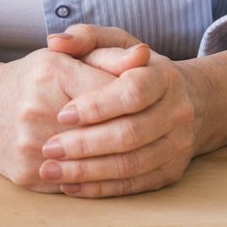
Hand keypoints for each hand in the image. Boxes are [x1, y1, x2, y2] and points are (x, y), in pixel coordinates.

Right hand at [0, 43, 150, 190]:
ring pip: (93, 164)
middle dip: (130, 134)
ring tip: (134, 157)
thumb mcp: (66, 58)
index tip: (147, 107)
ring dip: (117, 162)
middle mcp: (36, 108)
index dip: (135, 102)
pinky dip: (94, 182)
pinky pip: (74, 184)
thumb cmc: (31, 80)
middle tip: (148, 135)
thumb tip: (143, 55)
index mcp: (51, 72)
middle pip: (105, 131)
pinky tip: (107, 174)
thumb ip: (107, 56)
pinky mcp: (26, 174)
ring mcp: (29, 145)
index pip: (113, 91)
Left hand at [37, 25, 196, 196]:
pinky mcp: (171, 172)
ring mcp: (177, 145)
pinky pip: (134, 185)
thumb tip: (55, 42)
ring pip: (132, 165)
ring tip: (50, 170)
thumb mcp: (113, 44)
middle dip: (86, 143)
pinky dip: (100, 189)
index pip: (132, 92)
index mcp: (163, 77)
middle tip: (47, 148)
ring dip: (88, 171)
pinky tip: (70, 186)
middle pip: (131, 133)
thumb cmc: (132, 69)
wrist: (179, 101)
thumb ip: (85, 37)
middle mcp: (177, 112)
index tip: (62, 114)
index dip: (97, 105)